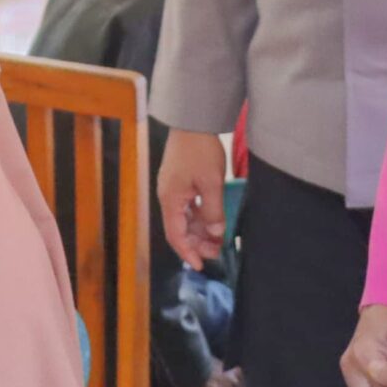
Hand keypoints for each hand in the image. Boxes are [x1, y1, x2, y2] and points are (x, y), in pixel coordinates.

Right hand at [157, 129, 228, 270]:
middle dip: (197, 243)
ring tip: (219, 238)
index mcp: (171, 199)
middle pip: (179, 229)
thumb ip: (212, 211)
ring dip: (199, 231)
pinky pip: (187, 207)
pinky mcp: (179, 181)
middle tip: (217, 252)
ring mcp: (173, 189)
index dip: (187, 252)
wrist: (193, 120)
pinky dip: (199, 218)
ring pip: (184, 219)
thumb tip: (215, 233)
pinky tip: (212, 221)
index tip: (201, 266)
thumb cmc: (200, 150)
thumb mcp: (211, 182)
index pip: (175, 235)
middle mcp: (168, 197)